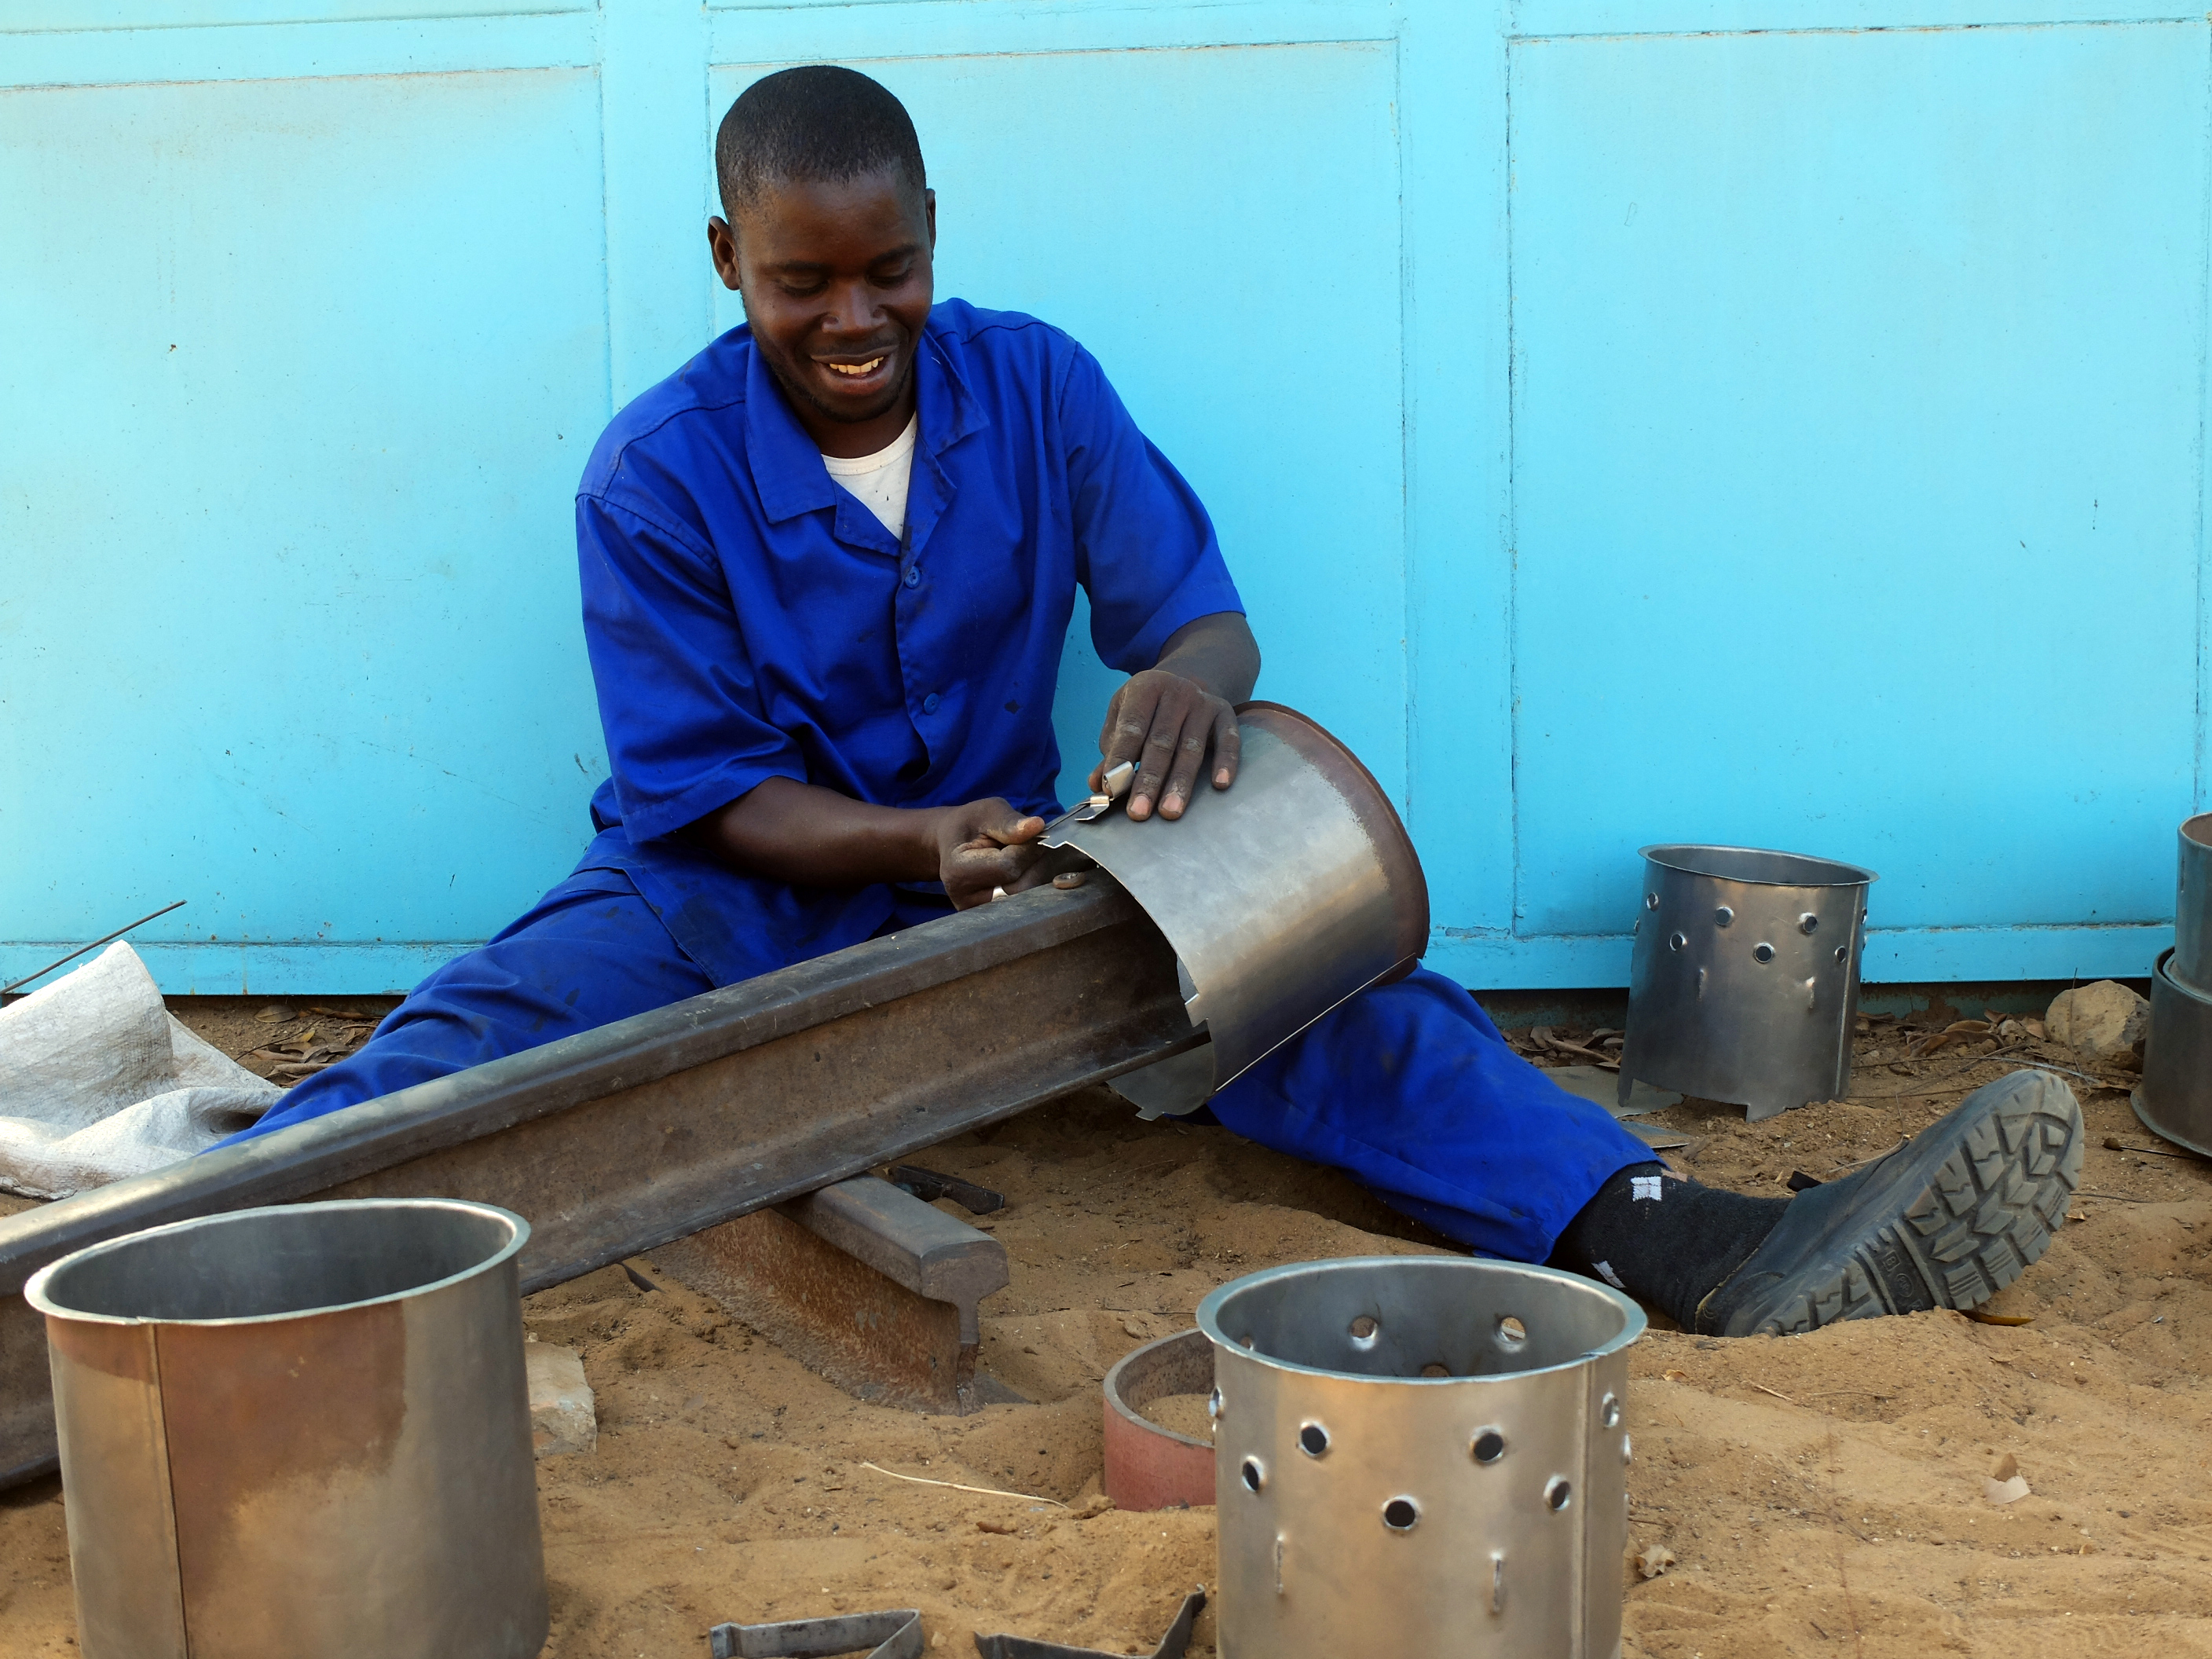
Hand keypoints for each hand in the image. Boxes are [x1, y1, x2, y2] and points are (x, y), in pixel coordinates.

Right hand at [933, 797, 1046, 908]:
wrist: (954, 845)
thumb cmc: (971, 825)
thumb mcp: (987, 812)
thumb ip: (1009, 821)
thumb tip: (1037, 826)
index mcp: (958, 872)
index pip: (1008, 867)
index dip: (1027, 848)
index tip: (1029, 834)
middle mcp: (965, 900)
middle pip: (1020, 888)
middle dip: (1034, 865)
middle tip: (1031, 846)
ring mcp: (979, 913)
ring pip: (1026, 899)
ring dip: (1036, 875)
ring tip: (1025, 858)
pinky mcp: (992, 919)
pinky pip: (1024, 905)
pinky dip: (1031, 885)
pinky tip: (1024, 871)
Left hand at [1092, 669, 1240, 820]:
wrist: (1184, 683)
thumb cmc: (1146, 711)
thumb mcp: (1123, 719)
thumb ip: (1112, 751)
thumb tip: (1096, 784)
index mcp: (1145, 688)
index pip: (1132, 728)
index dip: (1120, 759)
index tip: (1111, 789)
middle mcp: (1176, 691)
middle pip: (1161, 742)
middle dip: (1149, 780)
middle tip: (1139, 812)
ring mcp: (1203, 702)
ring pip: (1191, 747)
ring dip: (1180, 782)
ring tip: (1170, 812)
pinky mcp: (1225, 713)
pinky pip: (1228, 739)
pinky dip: (1226, 762)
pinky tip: (1220, 785)